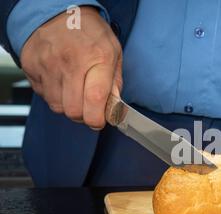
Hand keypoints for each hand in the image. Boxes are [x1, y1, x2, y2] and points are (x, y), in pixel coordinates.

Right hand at [20, 6, 122, 129]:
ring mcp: (48, 65)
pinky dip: (54, 94)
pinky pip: (43, 95)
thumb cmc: (89, 33)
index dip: (97, 119)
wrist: (57, 11)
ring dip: (68, 105)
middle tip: (88, 107)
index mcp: (98, 58)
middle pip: (74, 111)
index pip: (95, 100)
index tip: (99, 121)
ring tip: (74, 90)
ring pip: (57, 107)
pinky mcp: (32, 67)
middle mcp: (71, 62)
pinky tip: (61, 81)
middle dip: (83, 115)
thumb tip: (114, 109)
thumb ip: (115, 83)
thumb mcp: (113, 52)